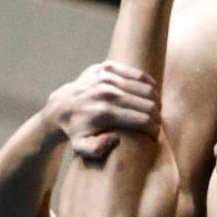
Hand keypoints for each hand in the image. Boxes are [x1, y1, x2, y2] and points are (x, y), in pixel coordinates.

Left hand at [43, 60, 159, 159]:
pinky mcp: (107, 67)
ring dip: (155, 101)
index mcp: (104, 113)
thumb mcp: (82, 147)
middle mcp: (107, 92)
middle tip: (157, 124)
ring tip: (154, 111)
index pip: (142, 120)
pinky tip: (151, 95)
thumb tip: (116, 138)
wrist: (60, 108)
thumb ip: (97, 149)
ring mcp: (107, 77)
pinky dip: (149, 84)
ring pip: (146, 88)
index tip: (155, 135)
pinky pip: (138, 74)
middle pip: (148, 104)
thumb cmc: (76, 131)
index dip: (154, 129)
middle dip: (157, 117)